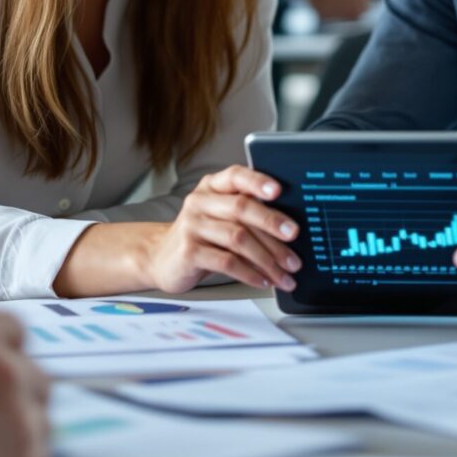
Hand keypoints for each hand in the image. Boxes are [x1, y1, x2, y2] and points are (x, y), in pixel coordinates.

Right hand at [140, 166, 300, 293]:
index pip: (236, 176)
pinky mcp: (189, 252)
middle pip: (241, 208)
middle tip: (295, 237)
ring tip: (285, 273)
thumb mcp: (220, 216)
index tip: (279, 191)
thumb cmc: (202, 236)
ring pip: (238, 238)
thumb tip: (290, 226)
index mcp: (212, 186)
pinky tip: (263, 280)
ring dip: (267, 258)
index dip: (258, 181)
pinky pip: (226, 262)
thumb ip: (247, 212)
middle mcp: (200, 202)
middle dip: (273, 223)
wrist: (161, 258)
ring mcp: (192, 226)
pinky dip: (250, 273)